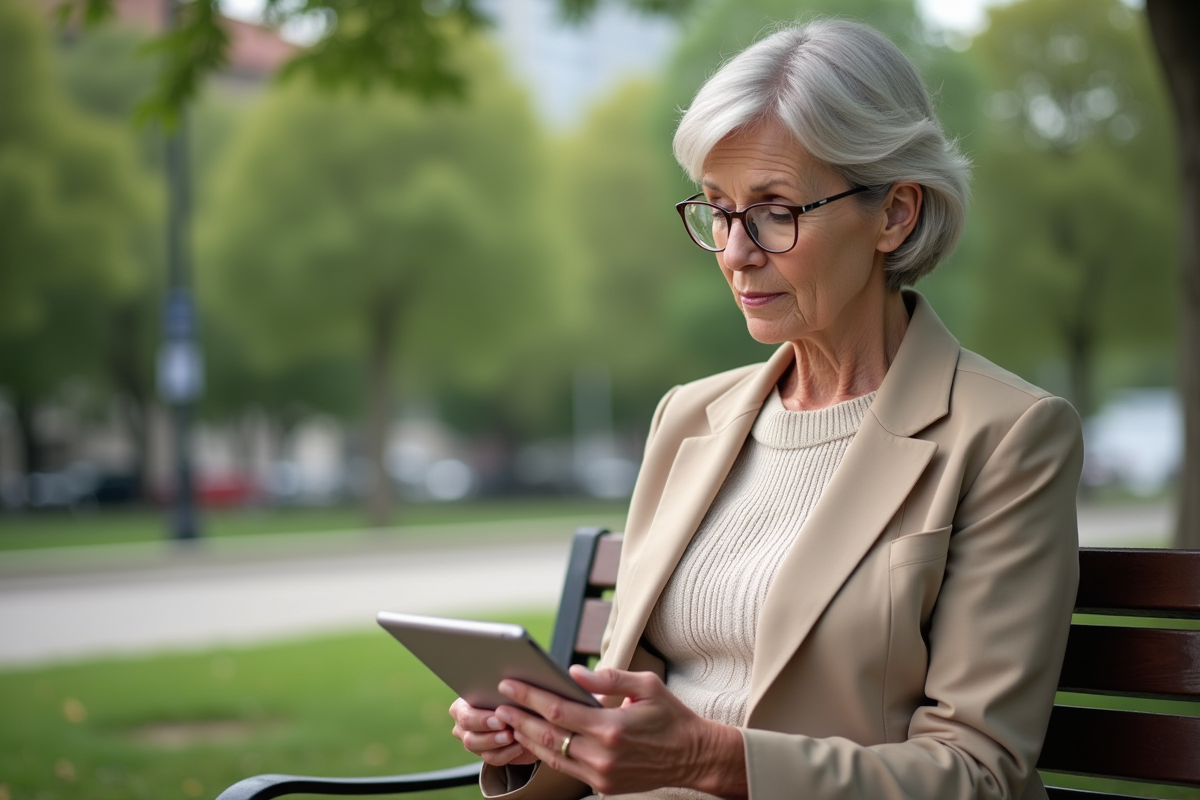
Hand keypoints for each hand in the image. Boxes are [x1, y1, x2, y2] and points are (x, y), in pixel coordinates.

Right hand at [449, 697, 537, 765]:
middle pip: (470, 738)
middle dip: (491, 736)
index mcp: (460, 707)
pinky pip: (494, 758)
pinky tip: (520, 746)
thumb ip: (501, 694)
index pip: (465, 716)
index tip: (500, 719)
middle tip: (509, 732)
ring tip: (514, 737)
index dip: (482, 720)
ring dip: (499, 744)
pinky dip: (508, 753)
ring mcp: (472, 742)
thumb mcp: (503, 691)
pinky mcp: (486, 753)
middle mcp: (462, 727)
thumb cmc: (507, 694)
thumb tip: (509, 692)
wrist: (519, 709)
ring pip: (481, 751)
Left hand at [494, 666, 746, 797]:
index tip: (508, 685)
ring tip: (509, 721)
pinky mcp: (604, 786)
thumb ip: (607, 678)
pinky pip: (567, 769)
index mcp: (612, 728)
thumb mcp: (646, 685)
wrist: (693, 756)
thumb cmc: (671, 715)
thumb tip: (572, 672)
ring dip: (528, 739)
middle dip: (519, 719)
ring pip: (553, 757)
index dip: (529, 697)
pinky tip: (536, 738)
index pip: (558, 711)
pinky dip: (547, 753)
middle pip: (548, 737)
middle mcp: (603, 756)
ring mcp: (602, 775)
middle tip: (498, 704)